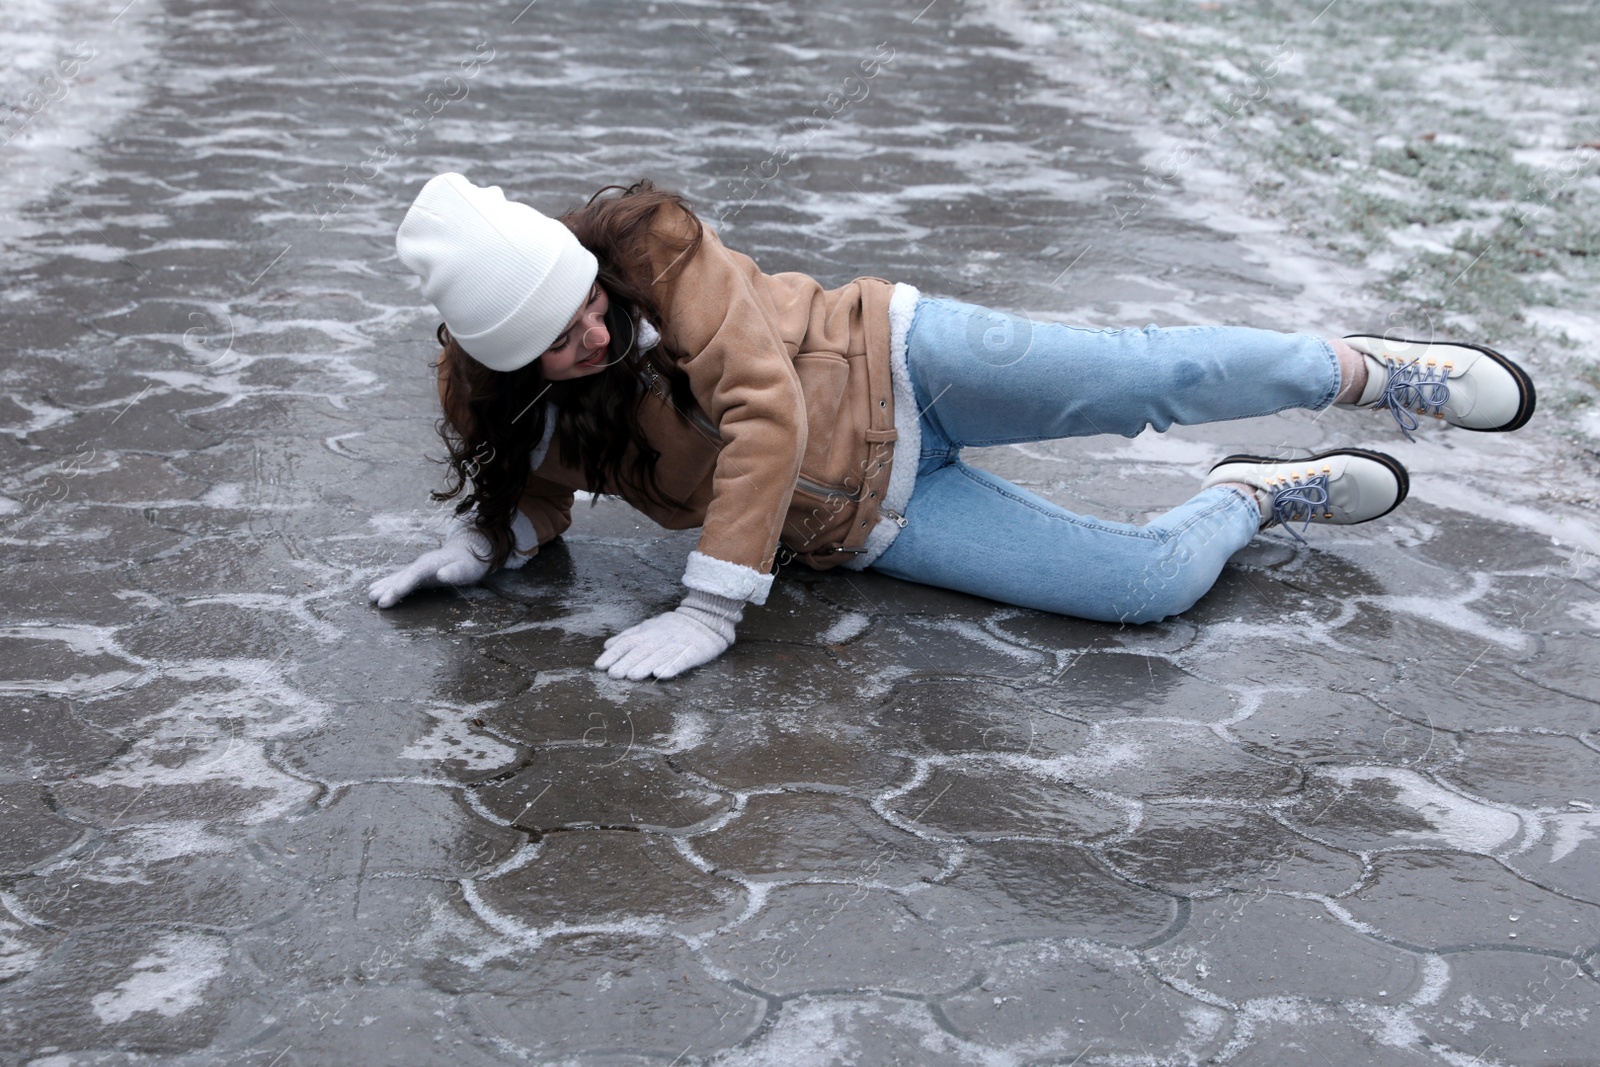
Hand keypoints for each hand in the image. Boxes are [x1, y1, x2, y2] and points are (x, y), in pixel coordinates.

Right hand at [367, 525, 493, 607]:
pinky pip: (401, 578)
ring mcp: (418, 568)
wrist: (469, 551)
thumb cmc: (469, 563)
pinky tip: (379, 589)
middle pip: (401, 576)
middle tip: (373, 599)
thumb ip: (455, 572)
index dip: (401, 586)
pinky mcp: (418, 573)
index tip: (389, 597)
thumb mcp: (467, 568)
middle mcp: (420, 564)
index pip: (413, 575)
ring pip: (398, 577)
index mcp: (430, 564)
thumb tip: (442, 575)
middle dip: (388, 588)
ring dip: (384, 586)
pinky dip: (390, 584)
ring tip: (369, 595)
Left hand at [595, 589, 743, 679]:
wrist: (706, 619)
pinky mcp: (692, 652)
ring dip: (644, 665)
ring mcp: (676, 645)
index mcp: (648, 632)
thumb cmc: (674, 626)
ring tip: (632, 676)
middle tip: (613, 674)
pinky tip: (661, 674)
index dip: (613, 654)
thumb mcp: (649, 626)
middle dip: (626, 662)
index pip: (627, 642)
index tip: (600, 666)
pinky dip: (671, 666)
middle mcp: (659, 638)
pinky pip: (681, 659)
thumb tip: (608, 645)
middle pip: (641, 650)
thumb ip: (629, 636)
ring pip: (658, 656)